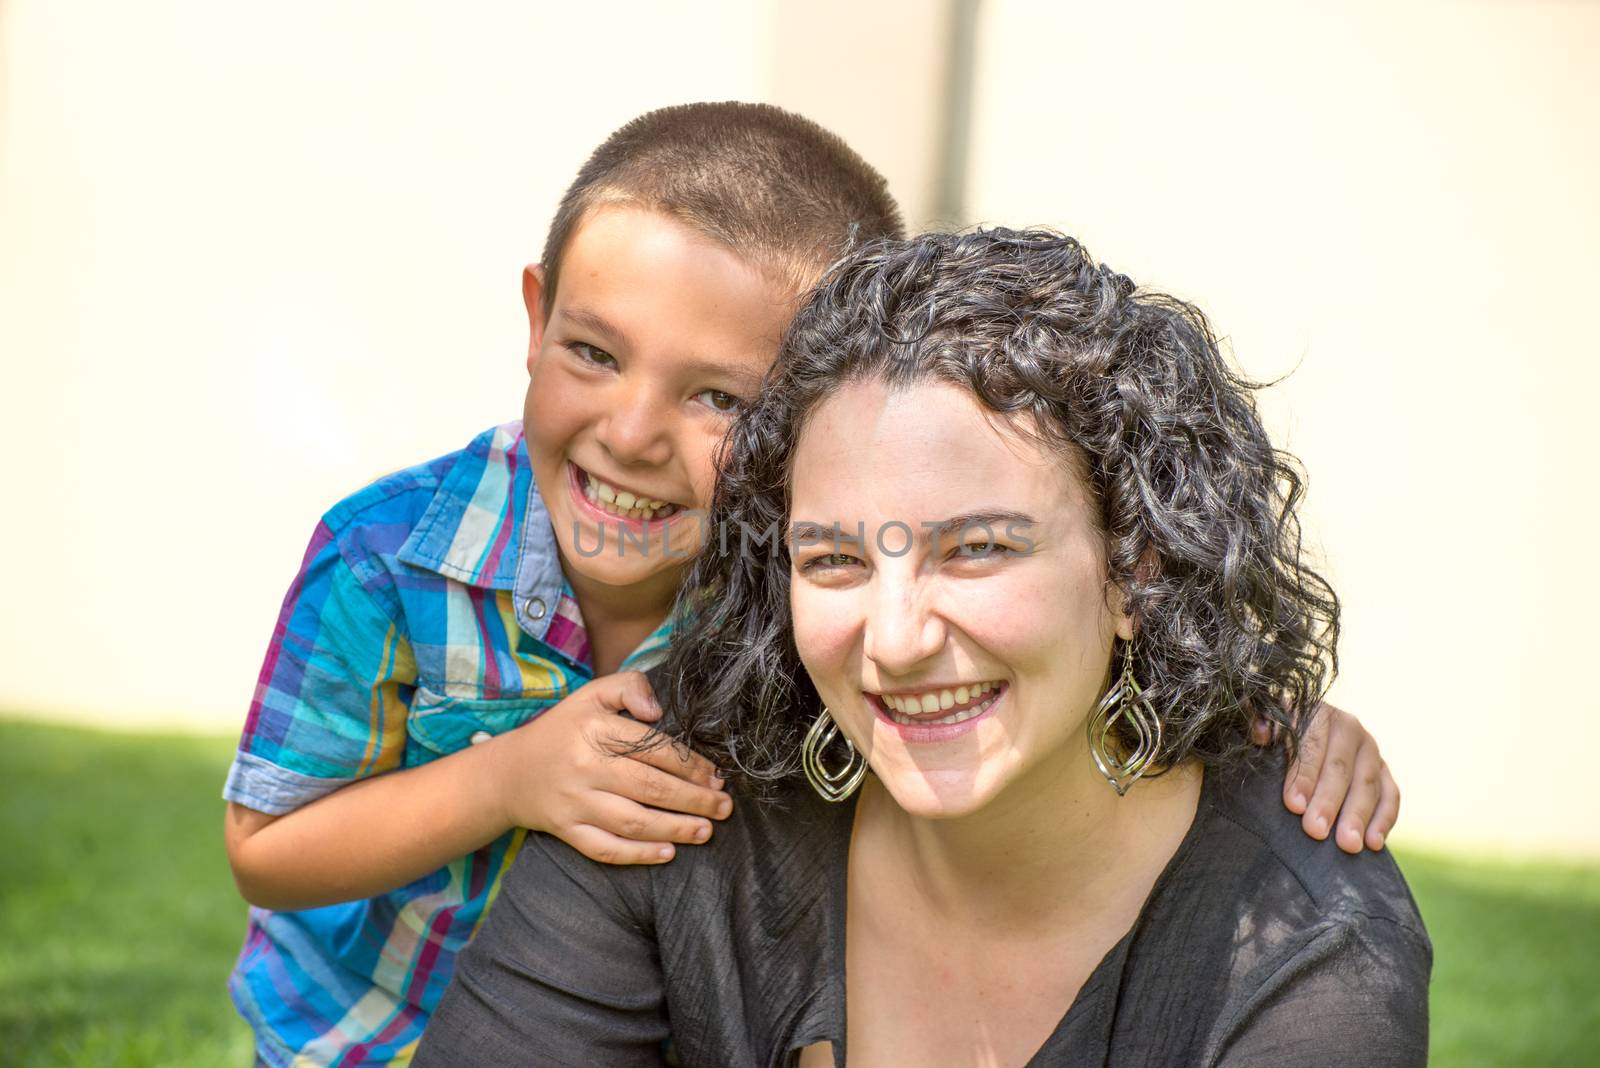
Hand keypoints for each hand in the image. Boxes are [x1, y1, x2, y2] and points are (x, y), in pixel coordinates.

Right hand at [488, 671, 731, 864]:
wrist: (509, 772)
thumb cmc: (564, 730)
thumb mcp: (592, 695)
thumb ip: (630, 688)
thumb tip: (658, 711)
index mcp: (595, 728)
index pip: (653, 748)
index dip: (691, 765)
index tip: (716, 775)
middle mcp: (584, 765)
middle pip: (649, 786)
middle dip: (694, 800)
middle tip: (724, 806)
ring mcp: (574, 801)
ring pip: (632, 821)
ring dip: (675, 828)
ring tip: (706, 831)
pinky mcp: (565, 829)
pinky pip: (605, 848)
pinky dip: (638, 855)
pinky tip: (668, 854)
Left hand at [1258, 701, 1398, 853]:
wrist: (1302, 730)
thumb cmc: (1275, 733)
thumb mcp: (1264, 723)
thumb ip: (1258, 723)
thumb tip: (1260, 733)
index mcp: (1316, 712)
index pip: (1311, 744)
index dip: (1303, 775)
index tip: (1294, 805)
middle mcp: (1348, 727)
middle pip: (1340, 768)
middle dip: (1328, 801)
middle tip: (1316, 831)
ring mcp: (1370, 749)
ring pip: (1367, 783)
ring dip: (1358, 815)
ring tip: (1347, 844)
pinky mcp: (1383, 770)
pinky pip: (1390, 795)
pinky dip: (1384, 819)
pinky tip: (1373, 843)